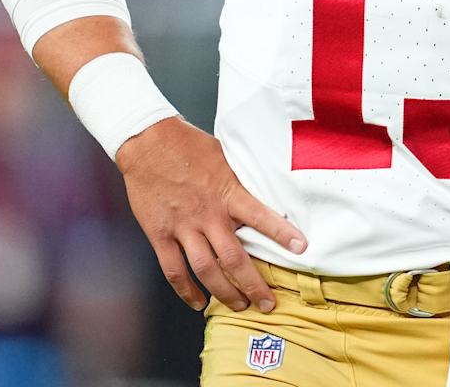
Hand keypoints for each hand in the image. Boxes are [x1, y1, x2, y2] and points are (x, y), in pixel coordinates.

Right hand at [116, 117, 307, 313]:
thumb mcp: (224, 155)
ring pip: (206, 270)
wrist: (147, 142)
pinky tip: (198, 302)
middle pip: (234, 259)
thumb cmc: (188, 144)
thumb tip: (264, 186)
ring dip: (225, 293)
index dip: (282, 234)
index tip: (301, 248)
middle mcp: (206, 214)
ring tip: (240, 306)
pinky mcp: (160, 234)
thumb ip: (240, 178)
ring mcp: (182, 227)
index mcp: (226, 192)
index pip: (260, 216)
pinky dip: (186, 291)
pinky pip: (174, 270)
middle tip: (268, 304)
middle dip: (254, 285)